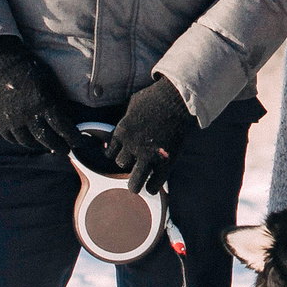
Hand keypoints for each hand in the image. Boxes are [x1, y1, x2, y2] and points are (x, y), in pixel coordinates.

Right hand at [0, 39, 77, 154]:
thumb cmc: (29, 69)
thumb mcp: (49, 82)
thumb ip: (58, 102)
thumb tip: (68, 120)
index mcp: (44, 104)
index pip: (64, 128)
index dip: (74, 138)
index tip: (81, 143)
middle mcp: (28, 116)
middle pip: (49, 140)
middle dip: (60, 147)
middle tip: (66, 150)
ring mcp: (12, 121)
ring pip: (30, 142)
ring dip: (41, 145)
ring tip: (48, 144)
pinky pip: (13, 139)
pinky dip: (23, 140)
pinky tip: (30, 138)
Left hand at [107, 76, 194, 194]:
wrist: (175, 98)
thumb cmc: (155, 98)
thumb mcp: (132, 105)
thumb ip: (125, 119)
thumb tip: (121, 128)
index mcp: (121, 132)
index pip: (111, 153)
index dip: (119, 155)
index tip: (125, 156)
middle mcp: (132, 145)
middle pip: (122, 165)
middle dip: (127, 168)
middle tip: (130, 174)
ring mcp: (148, 154)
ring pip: (135, 179)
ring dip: (138, 180)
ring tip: (140, 184)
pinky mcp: (164, 160)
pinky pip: (154, 183)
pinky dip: (152, 187)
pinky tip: (153, 187)